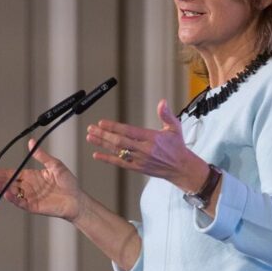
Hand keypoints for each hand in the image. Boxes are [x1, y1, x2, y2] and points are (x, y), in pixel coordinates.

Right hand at [0, 138, 84, 220]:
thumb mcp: (55, 165)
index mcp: (31, 176)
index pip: (11, 173)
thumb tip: (31, 143)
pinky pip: (20, 202)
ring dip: (1, 188)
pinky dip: (12, 198)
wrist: (77, 199)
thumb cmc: (68, 183)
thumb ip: (42, 155)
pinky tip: (6, 193)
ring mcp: (29, 197)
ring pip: (11, 192)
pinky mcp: (33, 206)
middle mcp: (28, 187)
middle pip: (7, 182)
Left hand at [86, 99, 206, 190]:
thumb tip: (162, 102)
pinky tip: (96, 154)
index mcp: (152, 138)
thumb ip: (166, 114)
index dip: (114, 127)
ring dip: (102, 144)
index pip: (129, 131)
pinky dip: (107, 159)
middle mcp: (144, 150)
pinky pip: (119, 163)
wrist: (181, 168)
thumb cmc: (177, 147)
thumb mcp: (175, 128)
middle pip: (119, 141)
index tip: (102, 123)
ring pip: (117, 151)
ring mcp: (139, 160)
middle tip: (91, 128)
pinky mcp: (136, 168)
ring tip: (90, 137)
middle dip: (103, 134)